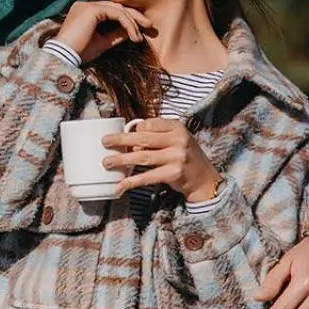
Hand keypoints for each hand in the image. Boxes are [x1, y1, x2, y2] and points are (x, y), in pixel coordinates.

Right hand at [56, 0, 153, 63]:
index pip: (111, 10)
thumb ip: (115, 35)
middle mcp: (85, 5)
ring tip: (140, 37)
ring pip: (118, 9)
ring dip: (132, 22)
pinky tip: (133, 35)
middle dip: (135, 16)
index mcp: (85, 12)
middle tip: (150, 26)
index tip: (139, 32)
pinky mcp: (92, 10)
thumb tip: (131, 31)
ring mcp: (88, 6)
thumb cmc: (79, 53)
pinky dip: (127, 23)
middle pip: (117, 7)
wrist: (64, 57)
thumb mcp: (102, 43)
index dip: (127, 19)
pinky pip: (116, 13)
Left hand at [102, 117, 221, 201]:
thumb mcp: (176, 138)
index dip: (134, 130)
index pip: (149, 124)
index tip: (124, 135)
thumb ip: (157, 134)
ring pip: (142, 157)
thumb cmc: (184, 155)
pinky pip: (147, 177)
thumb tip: (128, 135)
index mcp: (177, 127)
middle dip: (121, 140)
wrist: (204, 178)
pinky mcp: (173, 174)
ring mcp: (176, 157)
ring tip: (107, 162)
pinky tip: (120, 185)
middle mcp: (178, 140)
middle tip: (104, 142)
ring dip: (122, 160)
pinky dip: (132, 181)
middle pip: (143, 139)